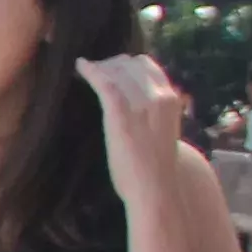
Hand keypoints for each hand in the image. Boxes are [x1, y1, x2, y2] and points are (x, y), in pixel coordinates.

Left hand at [78, 52, 194, 188]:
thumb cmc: (157, 167)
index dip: (128, 65)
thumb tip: (143, 105)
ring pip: (118, 71)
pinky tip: (80, 67)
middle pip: (132, 65)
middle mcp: (160, 95)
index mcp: (171, 100)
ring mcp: (142, 102)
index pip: (149, 67)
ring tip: (86, 70)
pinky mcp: (121, 112)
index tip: (112, 68)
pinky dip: (90, 71)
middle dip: (112, 64)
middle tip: (96, 70)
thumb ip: (157, 114)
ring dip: (100, 67)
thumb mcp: (164, 130)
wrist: (155, 186)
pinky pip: (104, 82)